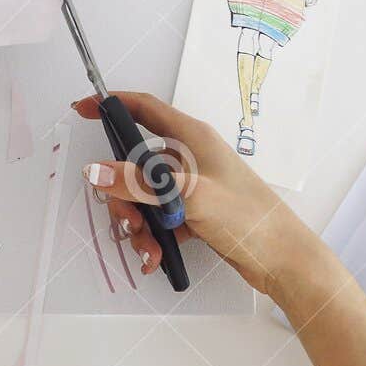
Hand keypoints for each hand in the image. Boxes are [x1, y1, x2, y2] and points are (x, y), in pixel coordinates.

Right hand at [72, 92, 299, 291]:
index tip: (84, 109)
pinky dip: (152, 238)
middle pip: (136, 166)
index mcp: (193, 138)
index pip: (145, 109)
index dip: (113, 106)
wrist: (282, 259)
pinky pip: (159, 220)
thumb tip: (97, 172)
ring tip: (146, 249)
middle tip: (127, 221)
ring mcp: (192, 187)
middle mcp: (190, 158)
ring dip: (137, 224)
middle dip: (123, 196)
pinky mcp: (195, 213)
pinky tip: (155, 258)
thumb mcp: (190, 196)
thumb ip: (140, 184)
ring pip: (145, 198)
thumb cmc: (249, 217)